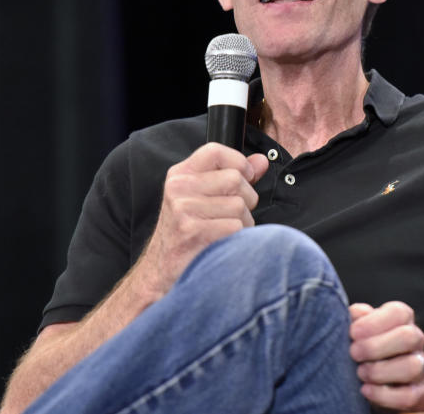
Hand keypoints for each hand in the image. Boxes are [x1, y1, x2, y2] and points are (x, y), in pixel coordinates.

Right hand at [137, 143, 268, 295]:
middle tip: (230, 216)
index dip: (239, 163)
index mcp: (180, 175)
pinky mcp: (193, 232)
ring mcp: (183, 210)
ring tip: (224, 233)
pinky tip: (222, 245)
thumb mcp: (203, 198)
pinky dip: (237, 240)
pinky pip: (236, 228)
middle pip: (236, 179)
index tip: (244, 178)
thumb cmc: (187, 235)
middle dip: (245, 200)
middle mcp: (178, 188)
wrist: (162, 273)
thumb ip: (233, 176)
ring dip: (243, 224)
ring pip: (240, 206)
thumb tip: (261, 161)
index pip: (216, 151)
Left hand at [349, 301, 423, 411]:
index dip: (374, 322)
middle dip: (376, 346)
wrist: (388, 381)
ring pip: (413, 367)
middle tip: (354, 353)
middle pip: (409, 337)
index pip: (399, 312)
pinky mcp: (419, 394)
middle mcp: (416, 342)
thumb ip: (358, 319)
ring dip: (380, 371)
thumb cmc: (370, 348)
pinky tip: (365, 390)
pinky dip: (384, 395)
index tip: (353, 332)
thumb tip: (355, 313)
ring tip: (360, 373)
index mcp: (402, 321)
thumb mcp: (363, 331)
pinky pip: (409, 396)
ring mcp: (421, 368)